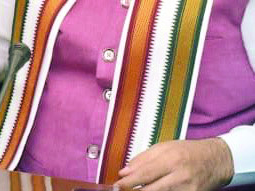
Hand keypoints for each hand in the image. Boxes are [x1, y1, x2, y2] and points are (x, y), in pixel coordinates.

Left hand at [116, 138, 233, 190]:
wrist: (216, 160)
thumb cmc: (187, 151)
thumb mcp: (164, 147)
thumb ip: (143, 158)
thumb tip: (125, 170)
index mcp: (170, 158)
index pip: (145, 172)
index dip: (129, 181)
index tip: (118, 184)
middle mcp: (179, 174)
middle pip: (152, 188)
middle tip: (121, 190)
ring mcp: (188, 188)